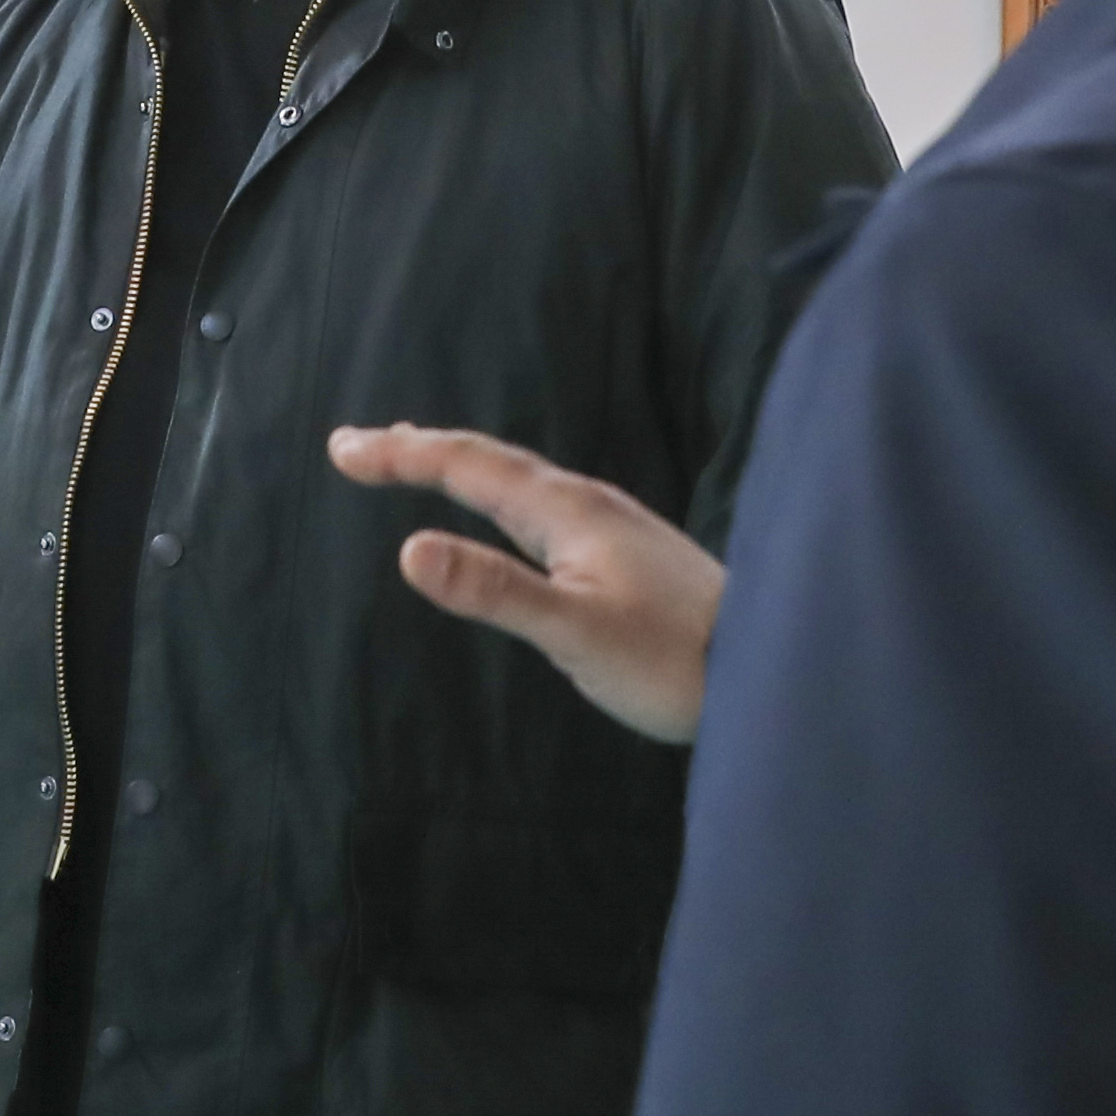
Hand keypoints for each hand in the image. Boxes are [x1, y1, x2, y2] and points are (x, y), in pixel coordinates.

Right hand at [332, 420, 722, 743]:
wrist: (773, 669)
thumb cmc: (675, 663)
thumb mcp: (574, 633)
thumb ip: (495, 591)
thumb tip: (410, 549)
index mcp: (568, 511)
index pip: (467, 465)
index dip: (401, 454)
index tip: (341, 449)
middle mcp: (589, 503)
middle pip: (490, 459)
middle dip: (420, 448)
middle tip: (358, 445)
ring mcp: (612, 524)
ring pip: (520, 477)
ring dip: (461, 464)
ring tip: (420, 459)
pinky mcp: (628, 551)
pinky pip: (543, 500)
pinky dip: (499, 491)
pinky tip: (511, 513)